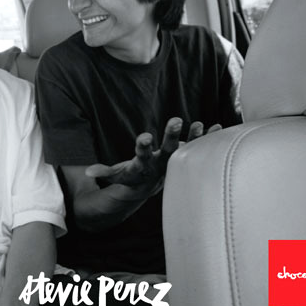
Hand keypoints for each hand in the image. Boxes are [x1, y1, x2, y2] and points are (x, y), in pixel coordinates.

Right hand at [85, 118, 220, 191]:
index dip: (143, 147)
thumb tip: (88, 173)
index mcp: (143, 167)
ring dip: (194, 137)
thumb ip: (104, 172)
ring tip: (199, 123)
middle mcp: (161, 165)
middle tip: (176, 119)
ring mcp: (175, 161)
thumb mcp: (117, 175)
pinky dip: (208, 137)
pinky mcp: (186, 156)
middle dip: (172, 136)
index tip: (145, 136)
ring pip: (186, 149)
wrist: (152, 186)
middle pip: (168, 151)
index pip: (142, 157)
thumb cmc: (132, 176)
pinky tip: (217, 125)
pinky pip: (199, 147)